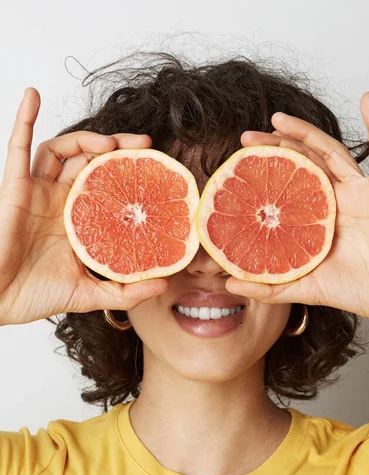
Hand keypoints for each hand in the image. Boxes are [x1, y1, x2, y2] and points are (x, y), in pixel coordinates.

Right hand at [0, 87, 167, 325]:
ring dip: (84, 138)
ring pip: (61, 151)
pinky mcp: (15, 188)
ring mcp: (38, 192)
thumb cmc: (37, 296)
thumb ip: (126, 291)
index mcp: (80, 220)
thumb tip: (164, 282)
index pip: (109, 185)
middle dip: (117, 148)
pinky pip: (17, 147)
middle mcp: (61, 202)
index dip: (130, 173)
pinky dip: (24, 119)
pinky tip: (33, 96)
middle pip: (90, 161)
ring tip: (108, 142)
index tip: (157, 168)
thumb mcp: (91, 294)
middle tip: (144, 144)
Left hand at [225, 92, 368, 326]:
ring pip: (331, 151)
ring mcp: (359, 191)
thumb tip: (229, 284)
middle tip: (246, 138)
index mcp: (317, 216)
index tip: (238, 162)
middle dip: (275, 146)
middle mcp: (336, 199)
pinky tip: (367, 100)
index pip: (287, 184)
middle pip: (303, 162)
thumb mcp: (303, 286)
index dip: (265, 170)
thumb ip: (268, 286)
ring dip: (306, 131)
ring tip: (278, 117)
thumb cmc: (356, 290)